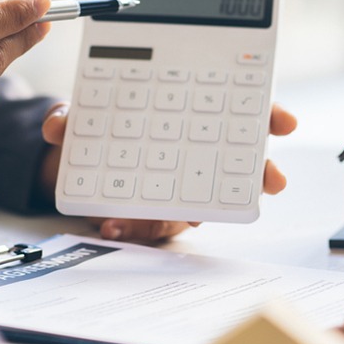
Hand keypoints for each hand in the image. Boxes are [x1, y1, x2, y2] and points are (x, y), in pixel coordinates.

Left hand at [38, 104, 297, 242]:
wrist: (70, 165)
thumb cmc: (96, 128)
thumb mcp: (82, 113)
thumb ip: (73, 115)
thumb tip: (57, 125)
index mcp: (190, 119)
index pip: (241, 114)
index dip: (268, 116)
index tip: (286, 121)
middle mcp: (193, 158)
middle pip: (238, 166)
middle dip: (259, 173)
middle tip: (273, 179)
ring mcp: (177, 190)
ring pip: (198, 206)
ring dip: (185, 213)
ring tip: (175, 214)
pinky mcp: (152, 217)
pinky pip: (153, 229)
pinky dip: (134, 230)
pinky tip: (113, 227)